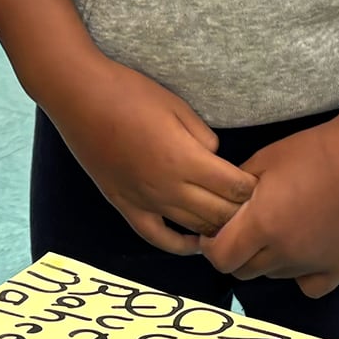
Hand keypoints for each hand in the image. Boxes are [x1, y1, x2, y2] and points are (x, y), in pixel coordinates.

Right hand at [44, 55, 255, 255]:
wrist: (80, 97)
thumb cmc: (129, 92)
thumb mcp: (177, 106)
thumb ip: (204, 137)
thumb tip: (215, 157)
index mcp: (185, 159)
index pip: (234, 188)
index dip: (252, 188)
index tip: (258, 182)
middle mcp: (168, 187)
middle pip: (219, 214)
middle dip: (240, 211)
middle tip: (251, 204)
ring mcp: (145, 200)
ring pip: (193, 228)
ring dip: (216, 227)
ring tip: (230, 219)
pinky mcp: (125, 205)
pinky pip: (157, 237)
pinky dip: (180, 245)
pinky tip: (194, 242)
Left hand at [205, 117, 338, 292]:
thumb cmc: (313, 151)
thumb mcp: (264, 160)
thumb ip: (236, 190)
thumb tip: (220, 209)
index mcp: (261, 225)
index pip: (220, 258)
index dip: (212, 247)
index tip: (216, 233)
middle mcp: (284, 252)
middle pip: (244, 271)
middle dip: (237, 253)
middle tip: (247, 230)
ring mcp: (313, 264)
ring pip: (274, 276)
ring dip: (268, 260)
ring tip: (281, 230)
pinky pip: (309, 287)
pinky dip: (301, 275)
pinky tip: (305, 252)